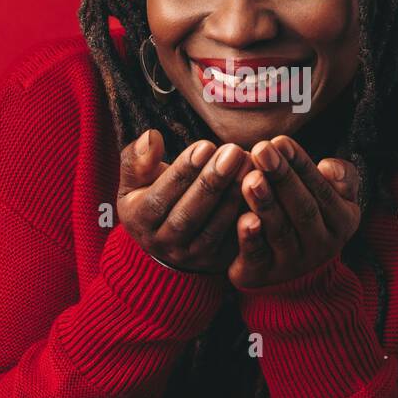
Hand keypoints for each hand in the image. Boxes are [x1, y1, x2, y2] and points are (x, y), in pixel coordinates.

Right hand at [117, 129, 254, 274]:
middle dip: (212, 182)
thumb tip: (151, 137)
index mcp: (138, 220)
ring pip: (213, 229)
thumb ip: (138, 158)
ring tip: (249, 165)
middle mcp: (162, 244)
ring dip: (233, 196)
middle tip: (234, 151)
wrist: (166, 239)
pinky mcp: (216, 261)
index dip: (183, 171)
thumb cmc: (152, 195)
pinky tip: (262, 190)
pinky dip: (247, 216)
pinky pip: (233, 242)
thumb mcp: (135, 179)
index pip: (160, 196)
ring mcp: (191, 256)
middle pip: (187, 215)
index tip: (206, 145)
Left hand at [229, 135, 360, 287]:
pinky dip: (250, 238)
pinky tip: (242, 219)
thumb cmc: (311, 218)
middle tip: (262, 150)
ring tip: (251, 178)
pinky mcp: (262, 275)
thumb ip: (342, 177)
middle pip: (302, 208)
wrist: (295, 276)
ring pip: (280, 230)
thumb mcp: (335, 198)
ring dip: (266, 203)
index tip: (280, 141)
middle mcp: (321, 244)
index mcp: (342, 220)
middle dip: (282, 177)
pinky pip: (257, 256)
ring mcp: (292, 263)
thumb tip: (329, 166)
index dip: (301, 164)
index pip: (321, 188)